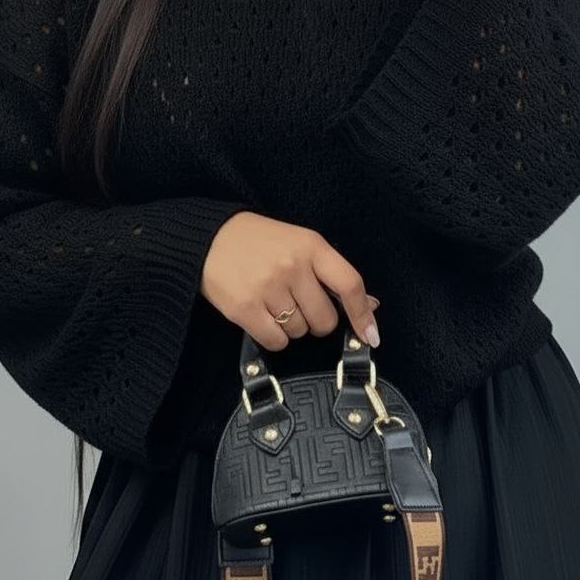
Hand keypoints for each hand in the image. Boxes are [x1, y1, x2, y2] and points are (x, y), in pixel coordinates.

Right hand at [200, 210, 381, 351]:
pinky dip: (274, 337)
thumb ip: (331, 273)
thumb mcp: (299, 243)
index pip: (349, 284)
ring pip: (300, 332)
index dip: (363, 314)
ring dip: (291, 326)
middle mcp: (292, 266)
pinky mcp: (245, 308)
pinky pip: (276, 341)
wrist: (208, 238)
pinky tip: (263, 316)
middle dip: (315, 320)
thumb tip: (370, 305)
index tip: (371, 335)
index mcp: (311, 246)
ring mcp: (268, 287)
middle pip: (324, 319)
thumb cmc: (259, 241)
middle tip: (298, 304)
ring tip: (273, 302)